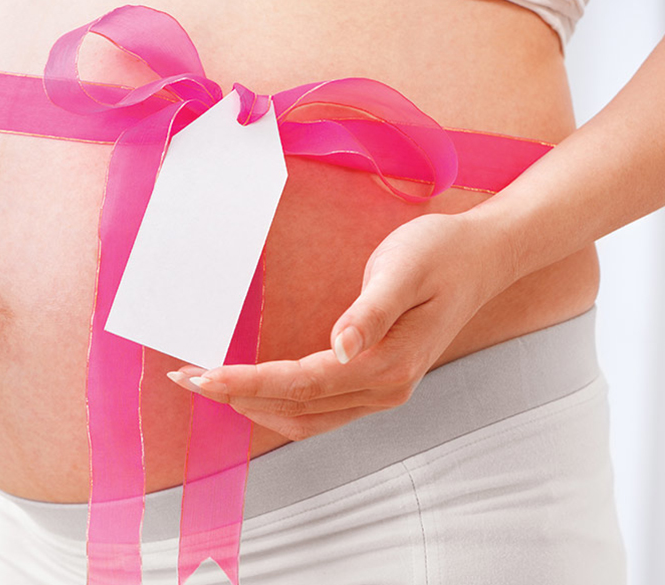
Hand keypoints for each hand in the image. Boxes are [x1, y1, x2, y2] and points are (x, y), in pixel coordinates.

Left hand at [166, 210, 519, 441]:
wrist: (486, 256)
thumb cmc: (442, 253)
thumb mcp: (403, 269)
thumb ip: (370, 312)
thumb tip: (339, 348)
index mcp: (387, 363)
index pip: (301, 383)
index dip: (247, 383)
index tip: (202, 375)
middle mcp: (385, 388)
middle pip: (295, 406)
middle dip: (235, 396)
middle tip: (184, 376)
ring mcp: (383, 392)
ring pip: (304, 417)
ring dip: (253, 405)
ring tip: (207, 386)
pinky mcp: (378, 383)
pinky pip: (319, 411)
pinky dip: (279, 406)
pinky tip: (252, 394)